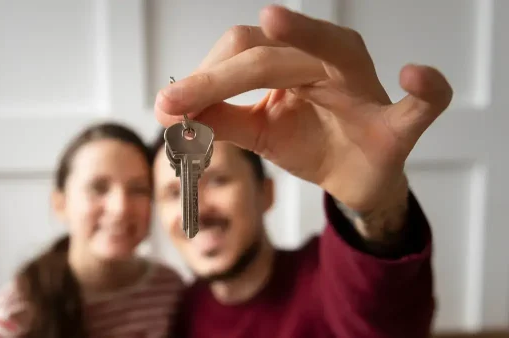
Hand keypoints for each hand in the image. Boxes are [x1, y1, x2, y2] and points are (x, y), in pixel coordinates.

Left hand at [154, 5, 452, 215]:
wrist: (354, 177)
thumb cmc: (310, 143)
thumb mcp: (258, 133)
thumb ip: (222, 119)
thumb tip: (173, 112)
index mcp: (294, 61)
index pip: (242, 53)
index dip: (203, 77)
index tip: (166, 106)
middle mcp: (330, 61)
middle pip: (271, 52)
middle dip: (219, 76)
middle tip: (175, 103)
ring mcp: (367, 89)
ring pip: (334, 51)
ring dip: (304, 38)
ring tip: (273, 21)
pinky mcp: (399, 125)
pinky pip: (423, 104)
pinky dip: (426, 90)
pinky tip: (416, 77)